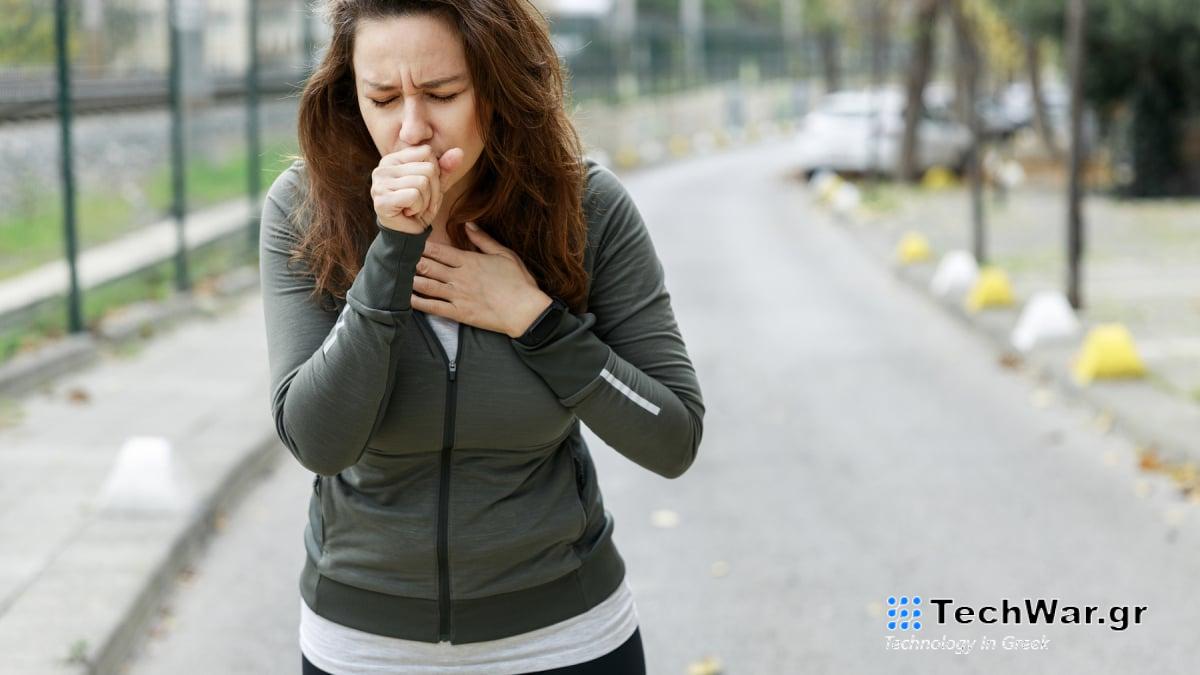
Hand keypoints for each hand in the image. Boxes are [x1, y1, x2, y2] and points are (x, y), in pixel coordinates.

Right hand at [372, 142, 463, 233]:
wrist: (406, 234)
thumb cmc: (419, 207)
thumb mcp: (436, 185)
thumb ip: (445, 168)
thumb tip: (459, 151)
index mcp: (394, 158)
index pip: (427, 152)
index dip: (436, 172)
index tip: (426, 188)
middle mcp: (383, 167)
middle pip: (428, 168)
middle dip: (433, 190)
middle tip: (422, 202)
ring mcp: (380, 183)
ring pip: (422, 182)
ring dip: (426, 201)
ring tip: (415, 208)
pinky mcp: (382, 200)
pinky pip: (415, 195)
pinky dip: (418, 208)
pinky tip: (408, 212)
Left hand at [411, 222, 553, 336]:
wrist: (525, 311)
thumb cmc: (519, 281)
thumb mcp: (504, 254)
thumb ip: (483, 239)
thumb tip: (468, 225)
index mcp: (469, 261)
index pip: (439, 251)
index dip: (421, 246)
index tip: (410, 242)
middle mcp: (459, 277)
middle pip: (428, 267)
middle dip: (411, 262)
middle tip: (398, 258)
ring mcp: (457, 296)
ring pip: (426, 286)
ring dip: (411, 280)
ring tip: (398, 276)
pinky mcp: (459, 313)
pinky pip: (433, 307)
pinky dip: (419, 303)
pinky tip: (407, 299)